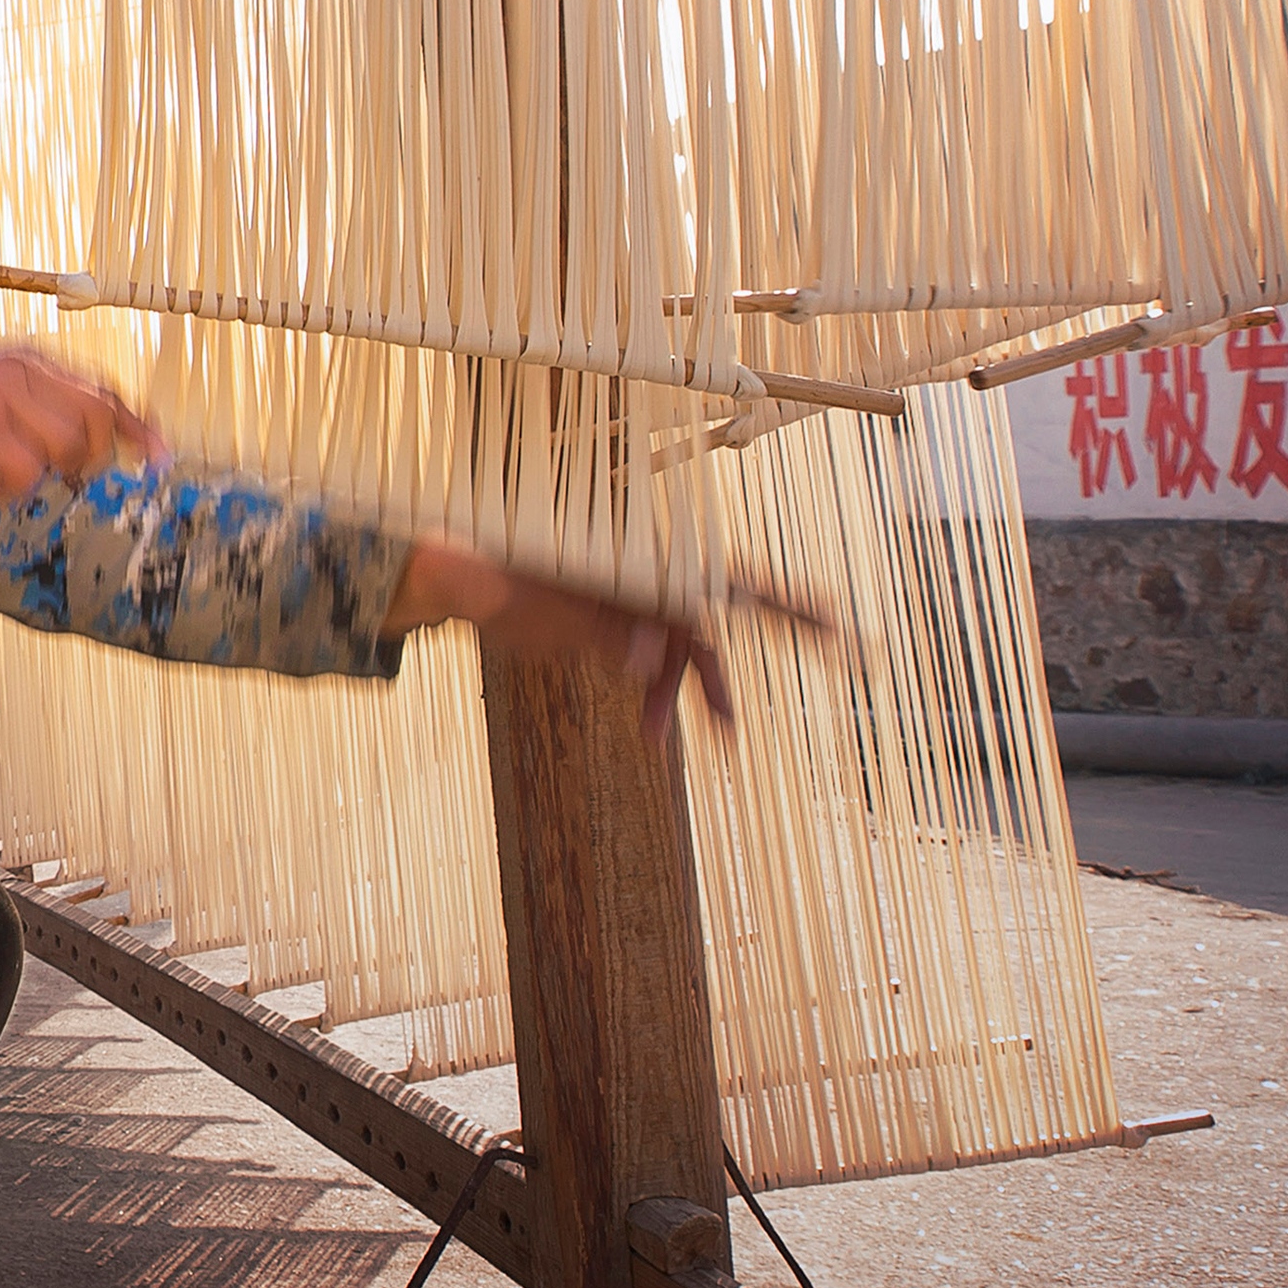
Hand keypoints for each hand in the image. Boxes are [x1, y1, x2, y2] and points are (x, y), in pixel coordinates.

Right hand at [0, 343, 155, 526]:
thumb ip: (43, 409)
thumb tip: (104, 440)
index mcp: (24, 356)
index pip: (102, 386)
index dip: (137, 424)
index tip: (160, 455)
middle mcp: (16, 366)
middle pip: (98, 413)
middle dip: (98, 454)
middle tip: (72, 476)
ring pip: (70, 443)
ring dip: (54, 472)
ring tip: (19, 477)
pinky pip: (31, 468)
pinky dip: (19, 487)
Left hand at [389, 540, 835, 734]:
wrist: (443, 575)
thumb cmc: (473, 568)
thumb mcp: (521, 596)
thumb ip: (587, 627)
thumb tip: (652, 660)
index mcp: (628, 550)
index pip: (711, 570)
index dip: (770, 595)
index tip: (825, 616)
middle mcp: (636, 567)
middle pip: (720, 592)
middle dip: (785, 617)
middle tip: (844, 642)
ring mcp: (625, 595)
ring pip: (686, 641)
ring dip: (703, 688)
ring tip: (722, 737)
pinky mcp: (609, 623)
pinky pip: (651, 661)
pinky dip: (662, 697)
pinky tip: (657, 736)